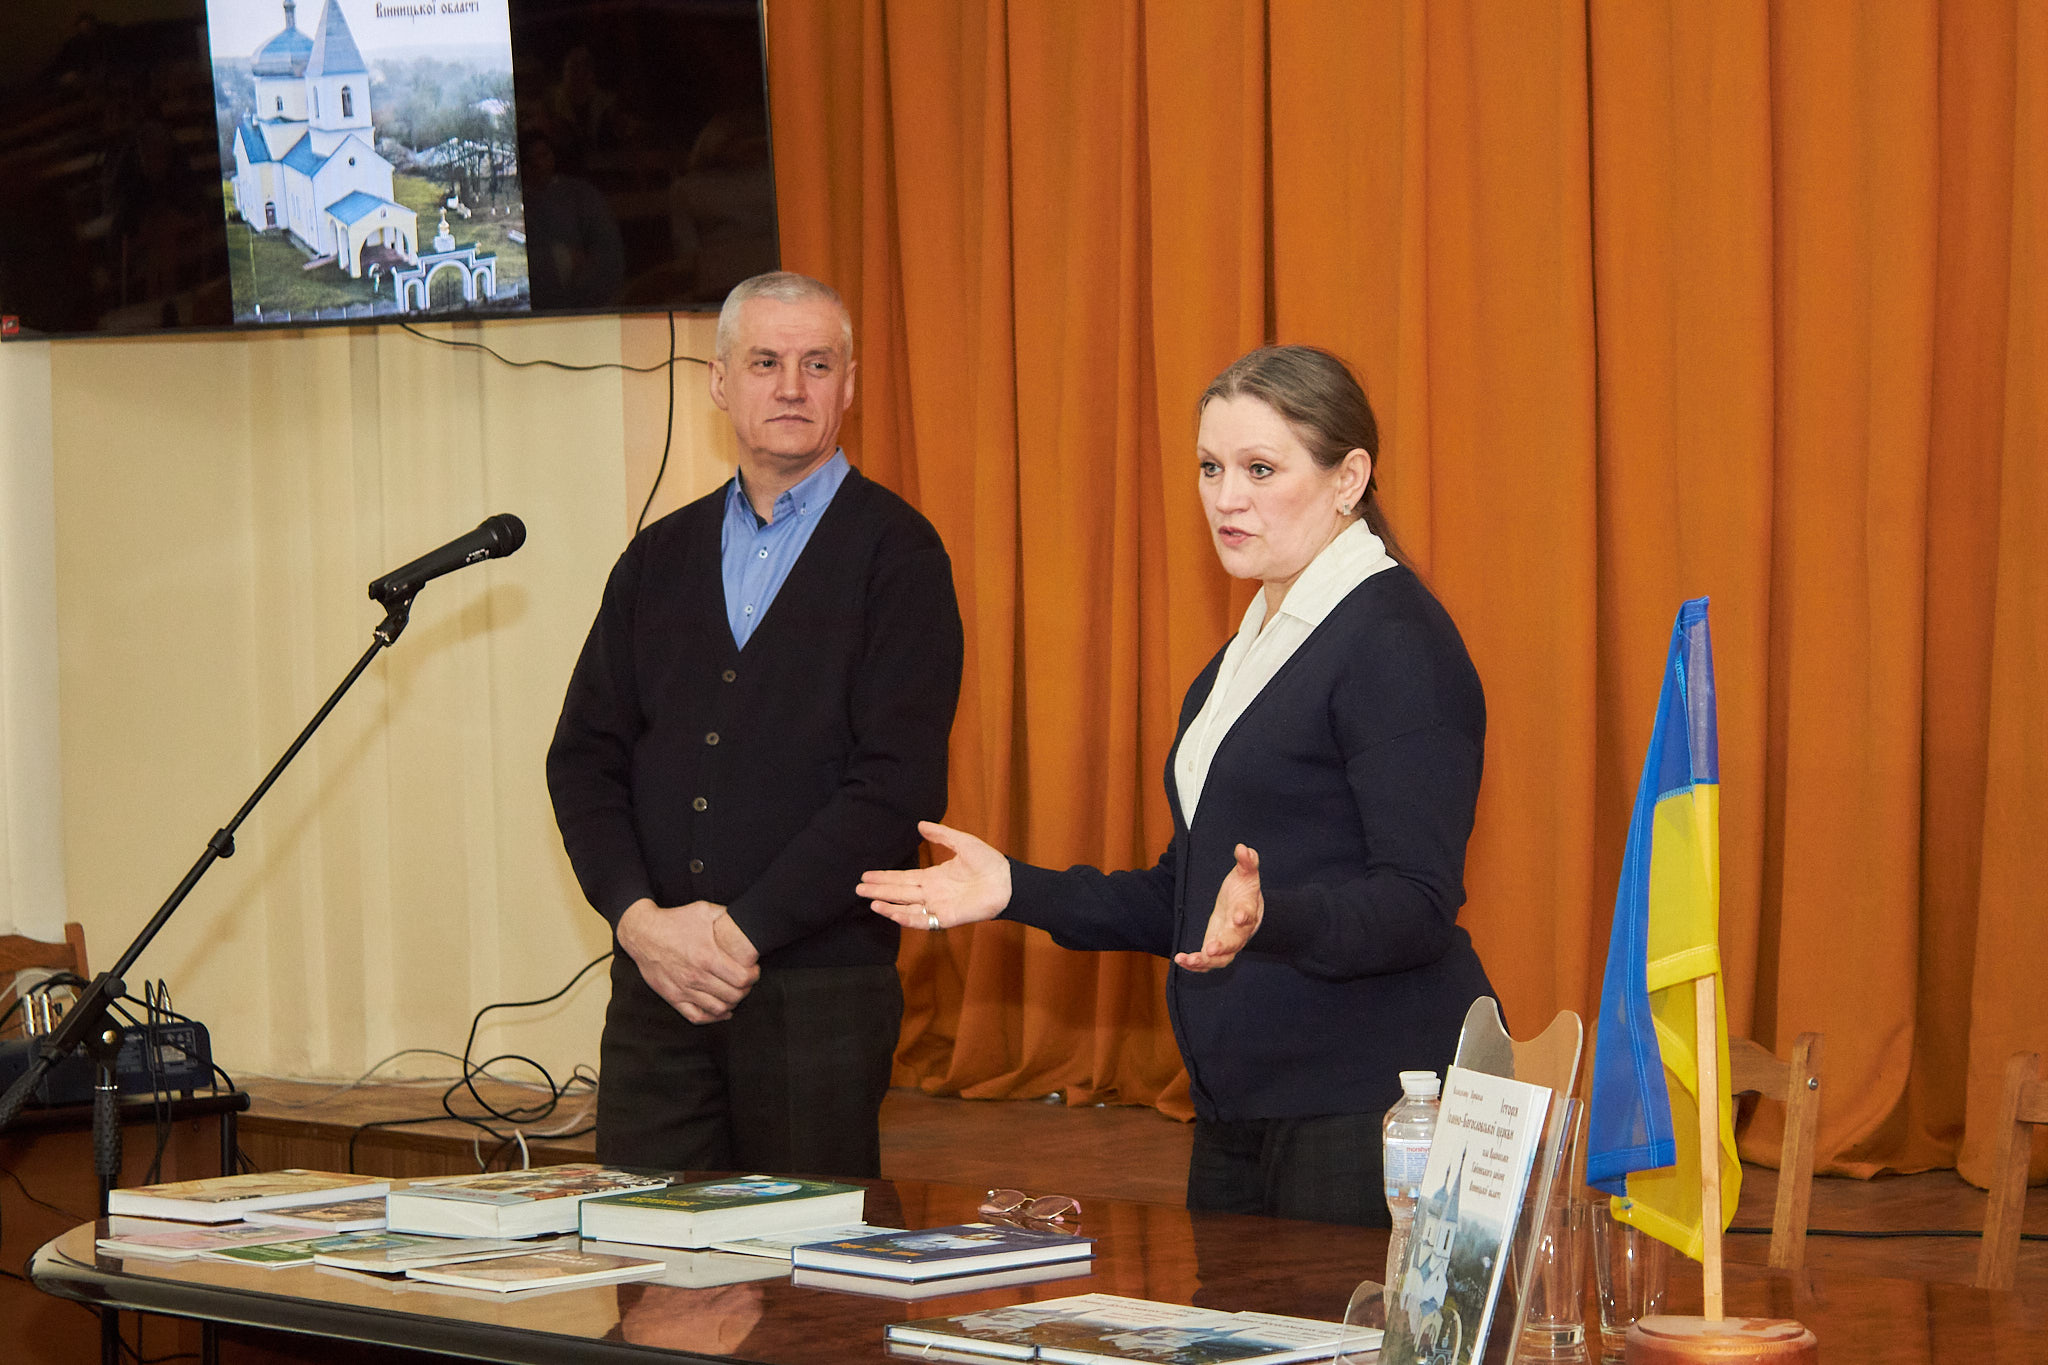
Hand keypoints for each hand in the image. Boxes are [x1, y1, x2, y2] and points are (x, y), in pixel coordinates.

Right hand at [617, 898, 759, 1022]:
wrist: (642, 933)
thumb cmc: (674, 921)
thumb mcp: (703, 910)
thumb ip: (726, 915)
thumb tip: (746, 920)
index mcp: (707, 956)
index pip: (741, 978)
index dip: (753, 976)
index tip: (754, 971)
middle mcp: (696, 977)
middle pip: (733, 995)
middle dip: (745, 989)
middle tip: (746, 982)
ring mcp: (684, 990)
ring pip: (718, 1009)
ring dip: (732, 1003)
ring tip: (735, 993)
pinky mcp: (673, 997)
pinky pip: (696, 1017)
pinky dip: (713, 1018)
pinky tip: (722, 1011)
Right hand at [858, 821, 1012, 929]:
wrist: (1007, 881)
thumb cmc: (989, 862)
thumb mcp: (963, 843)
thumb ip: (942, 835)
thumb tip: (920, 824)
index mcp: (934, 877)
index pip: (904, 877)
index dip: (885, 877)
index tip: (867, 875)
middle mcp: (932, 893)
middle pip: (899, 892)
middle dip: (878, 890)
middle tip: (858, 888)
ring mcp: (937, 906)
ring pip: (905, 906)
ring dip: (887, 904)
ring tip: (868, 899)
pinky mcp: (945, 917)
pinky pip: (921, 919)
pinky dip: (903, 916)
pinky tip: (889, 911)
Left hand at [1174, 843, 1261, 971]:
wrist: (1246, 909)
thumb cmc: (1244, 890)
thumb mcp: (1246, 874)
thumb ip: (1247, 862)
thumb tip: (1243, 848)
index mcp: (1248, 911)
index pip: (1249, 914)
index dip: (1245, 916)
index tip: (1239, 917)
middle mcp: (1240, 931)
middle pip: (1235, 941)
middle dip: (1224, 946)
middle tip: (1210, 948)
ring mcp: (1229, 943)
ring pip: (1222, 958)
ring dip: (1205, 960)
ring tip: (1188, 960)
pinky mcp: (1216, 949)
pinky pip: (1208, 962)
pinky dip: (1196, 964)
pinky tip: (1180, 960)